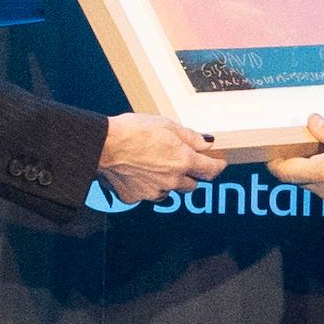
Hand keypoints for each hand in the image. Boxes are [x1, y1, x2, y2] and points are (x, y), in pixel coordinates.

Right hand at [98, 110, 229, 204]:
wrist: (104, 145)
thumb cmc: (133, 130)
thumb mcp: (167, 125)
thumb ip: (190, 137)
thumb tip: (207, 143)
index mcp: (183, 161)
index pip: (211, 170)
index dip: (218, 166)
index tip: (219, 163)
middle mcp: (172, 180)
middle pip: (192, 185)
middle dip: (189, 175)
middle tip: (179, 161)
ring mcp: (154, 192)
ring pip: (168, 191)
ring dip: (166, 181)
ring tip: (151, 165)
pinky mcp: (136, 197)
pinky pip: (146, 194)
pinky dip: (144, 186)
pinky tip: (135, 172)